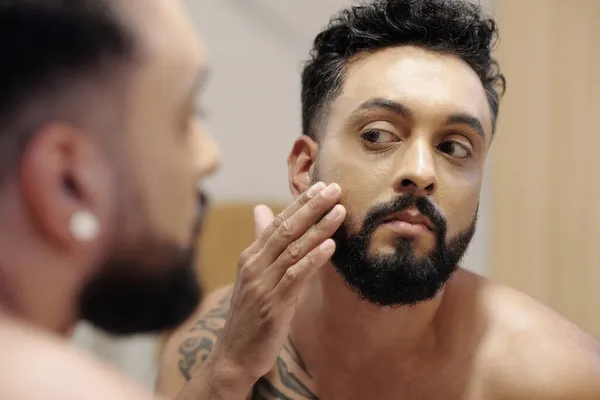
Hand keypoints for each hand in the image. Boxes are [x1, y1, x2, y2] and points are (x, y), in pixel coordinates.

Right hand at [208, 182, 344, 384]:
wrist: (234, 354)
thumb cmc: (249, 312)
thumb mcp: (253, 274)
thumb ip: (262, 242)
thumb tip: (262, 209)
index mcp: (251, 256)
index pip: (278, 222)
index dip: (300, 203)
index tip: (322, 185)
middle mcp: (254, 266)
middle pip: (286, 230)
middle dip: (312, 207)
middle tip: (334, 188)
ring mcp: (262, 285)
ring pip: (293, 250)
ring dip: (318, 229)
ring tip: (339, 212)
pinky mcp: (273, 305)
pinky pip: (295, 277)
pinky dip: (312, 259)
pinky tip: (330, 246)